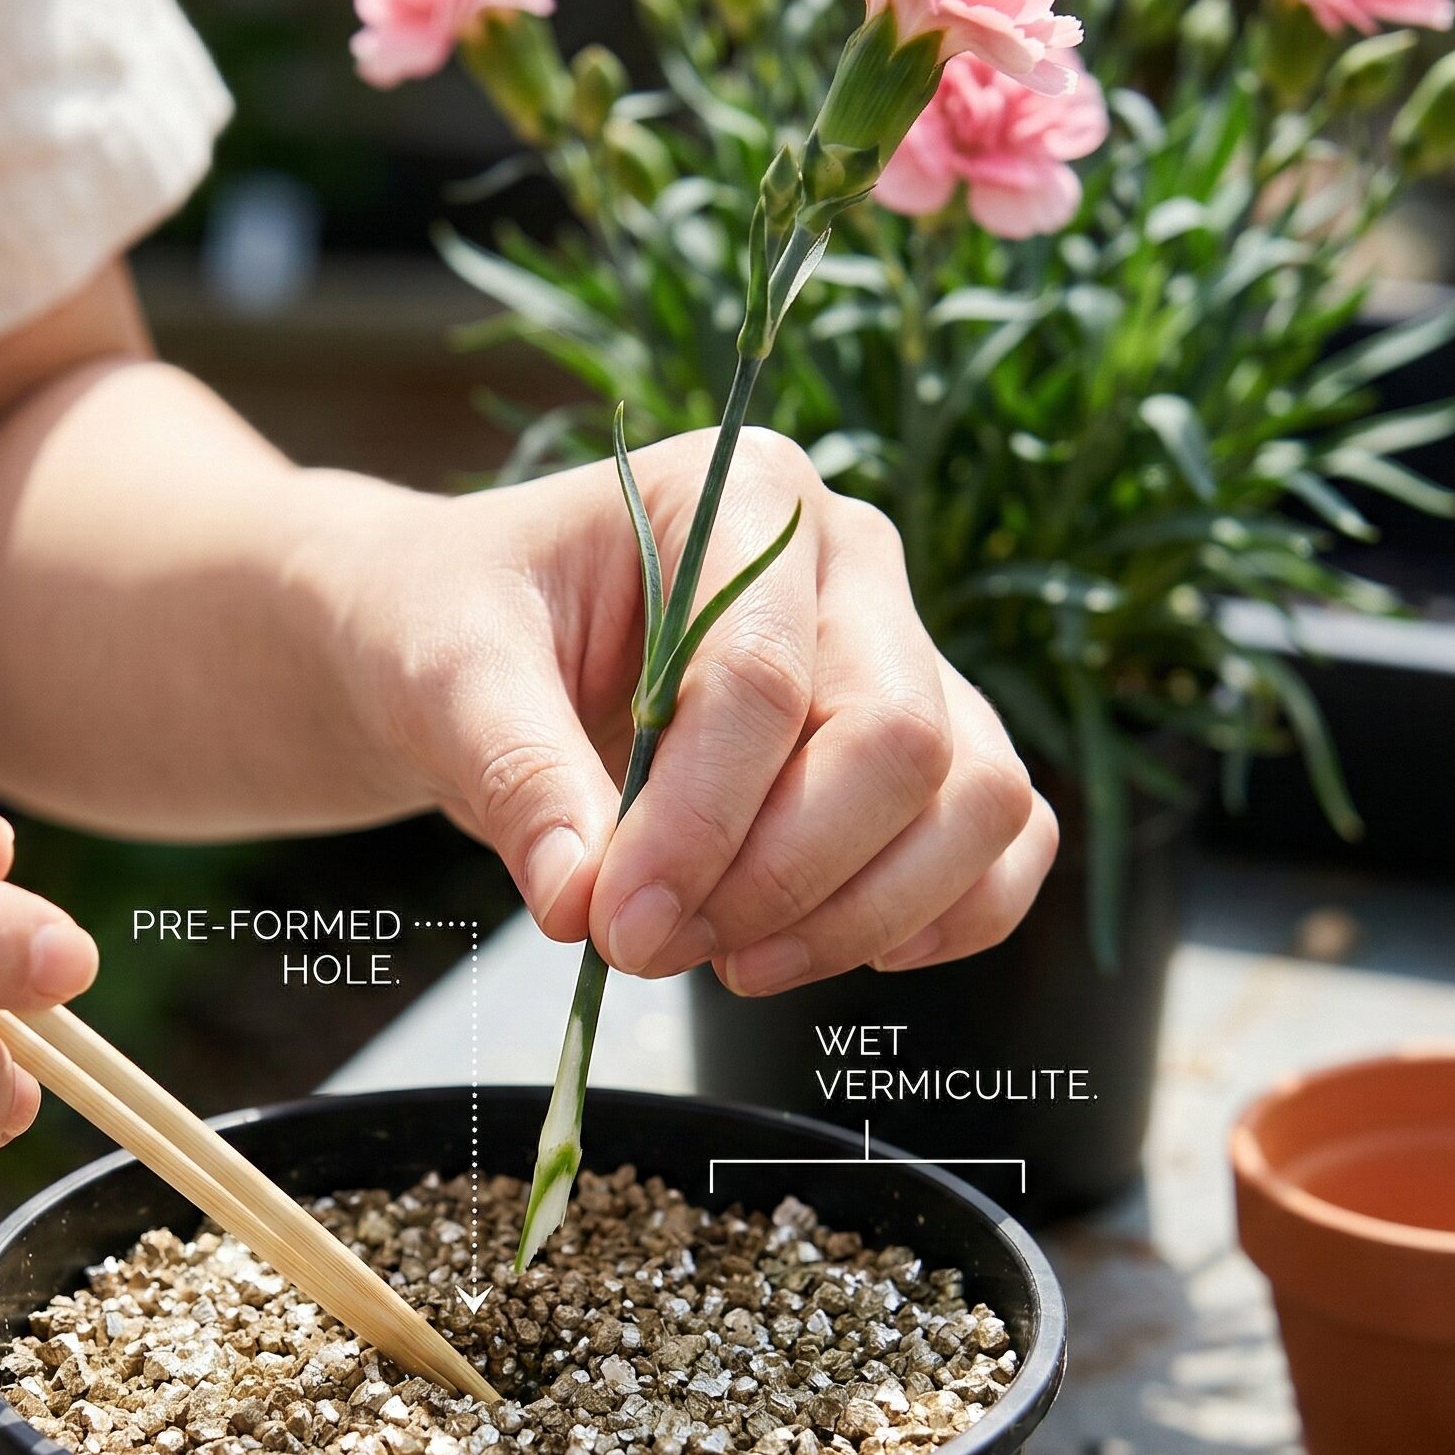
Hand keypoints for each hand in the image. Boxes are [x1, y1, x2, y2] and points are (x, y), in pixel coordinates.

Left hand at [338, 428, 1056, 990]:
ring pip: (976, 800)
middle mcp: (854, 564)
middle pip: (899, 743)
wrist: (479, 649)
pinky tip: (824, 951)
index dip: (697, 825)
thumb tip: (581, 903)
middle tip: (651, 946)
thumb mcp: (449, 676)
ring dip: (856, 917)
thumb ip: (515, 774)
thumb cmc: (462, 630)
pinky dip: (942, 918)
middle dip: (779, 880)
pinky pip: (1005, 842)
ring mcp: (910, 653)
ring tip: (719, 957)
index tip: (612, 925)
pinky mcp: (933, 747)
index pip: (763, 679)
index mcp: (744, 496)